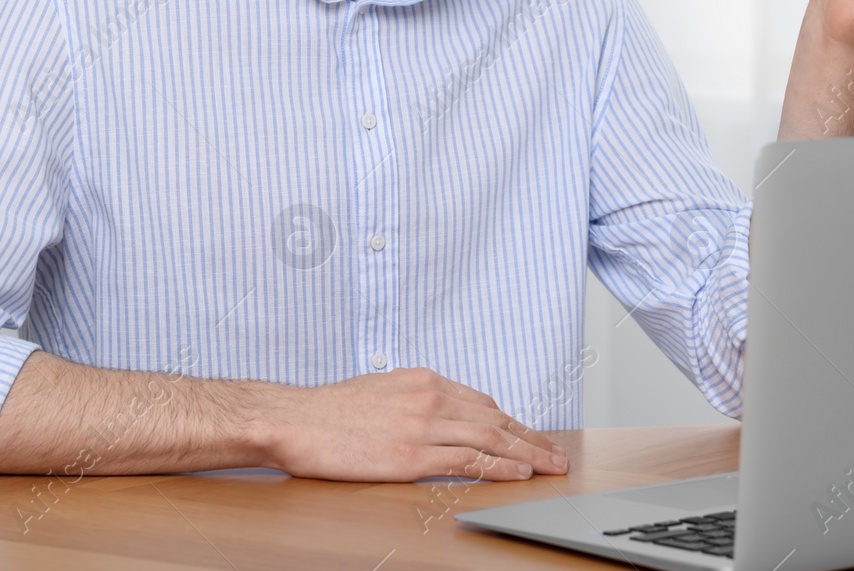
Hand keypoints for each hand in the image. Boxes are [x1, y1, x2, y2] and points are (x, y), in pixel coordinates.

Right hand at [262, 367, 569, 481]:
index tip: (532, 436)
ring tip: (551, 467)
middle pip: (496, 419)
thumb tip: (439, 416)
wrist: (295, 419)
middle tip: (558, 455)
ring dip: (527, 454)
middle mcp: (430, 397)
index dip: (513, 423)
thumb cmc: (330, 410)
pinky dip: (498, 468)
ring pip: (490, 439)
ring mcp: (423, 426)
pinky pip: (467, 462)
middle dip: (532, 438)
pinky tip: (518, 474)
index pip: (483, 403)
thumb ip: (416, 401)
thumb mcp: (383, 390)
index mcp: (424, 380)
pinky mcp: (411, 455)